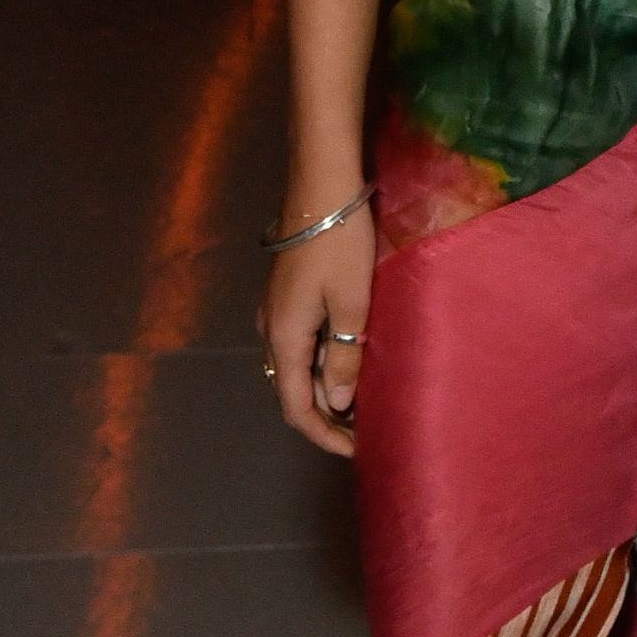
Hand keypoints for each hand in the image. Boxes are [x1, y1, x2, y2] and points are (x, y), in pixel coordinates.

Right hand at [259, 204, 373, 456]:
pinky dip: (321, 364)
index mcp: (284, 337)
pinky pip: (300, 344)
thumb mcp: (352, 303)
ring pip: (296, 367)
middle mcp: (271, 329)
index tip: (357, 450)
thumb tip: (335, 404)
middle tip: (365, 431)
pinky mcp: (286, 294)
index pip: (295, 407)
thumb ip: (344, 356)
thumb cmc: (340, 243)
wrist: (321, 186)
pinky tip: (349, 361)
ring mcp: (275, 310)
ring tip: (361, 402)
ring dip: (324, 390)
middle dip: (326, 417)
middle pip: (292, 390)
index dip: (324, 435)